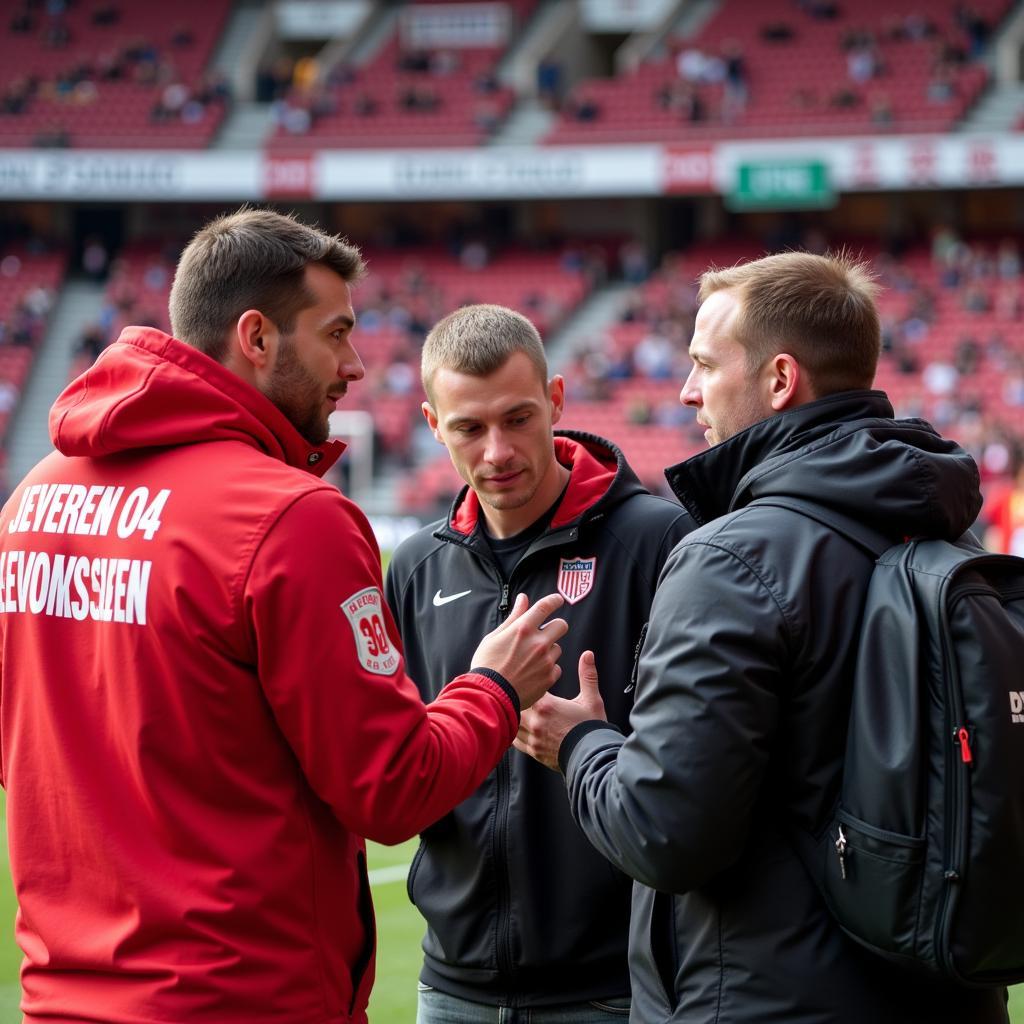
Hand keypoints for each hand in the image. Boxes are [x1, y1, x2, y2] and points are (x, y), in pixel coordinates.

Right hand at [471, 593, 567, 709]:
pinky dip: (547, 668)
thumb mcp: (494, 637)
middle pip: (561, 625)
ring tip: (530, 659)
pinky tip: (532, 673)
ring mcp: (546, 661)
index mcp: (523, 629)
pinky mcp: (549, 677)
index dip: (554, 600)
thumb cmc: (487, 665)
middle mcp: (538, 643)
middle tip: (545, 633)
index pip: (546, 606)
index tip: (557, 600)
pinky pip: (556, 667)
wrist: (490, 696)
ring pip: (557, 648)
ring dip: (548, 650)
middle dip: (555, 626)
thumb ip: (514, 616)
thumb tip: (524, 599)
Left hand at [514, 650, 606, 770]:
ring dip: (513, 714)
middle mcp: (535, 721)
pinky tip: (517, 727)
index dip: (526, 681)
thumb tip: (587, 654)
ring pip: (513, 722)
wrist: (592, 758)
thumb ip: (588, 676)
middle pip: (515, 703)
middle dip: (517, 697)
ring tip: (512, 706)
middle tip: (516, 690)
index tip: (528, 677)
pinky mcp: (533, 751)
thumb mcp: (592, 700)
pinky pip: (516, 741)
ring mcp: (533, 738)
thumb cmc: (592, 728)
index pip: (527, 687)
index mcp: (547, 706)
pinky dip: (514, 733)